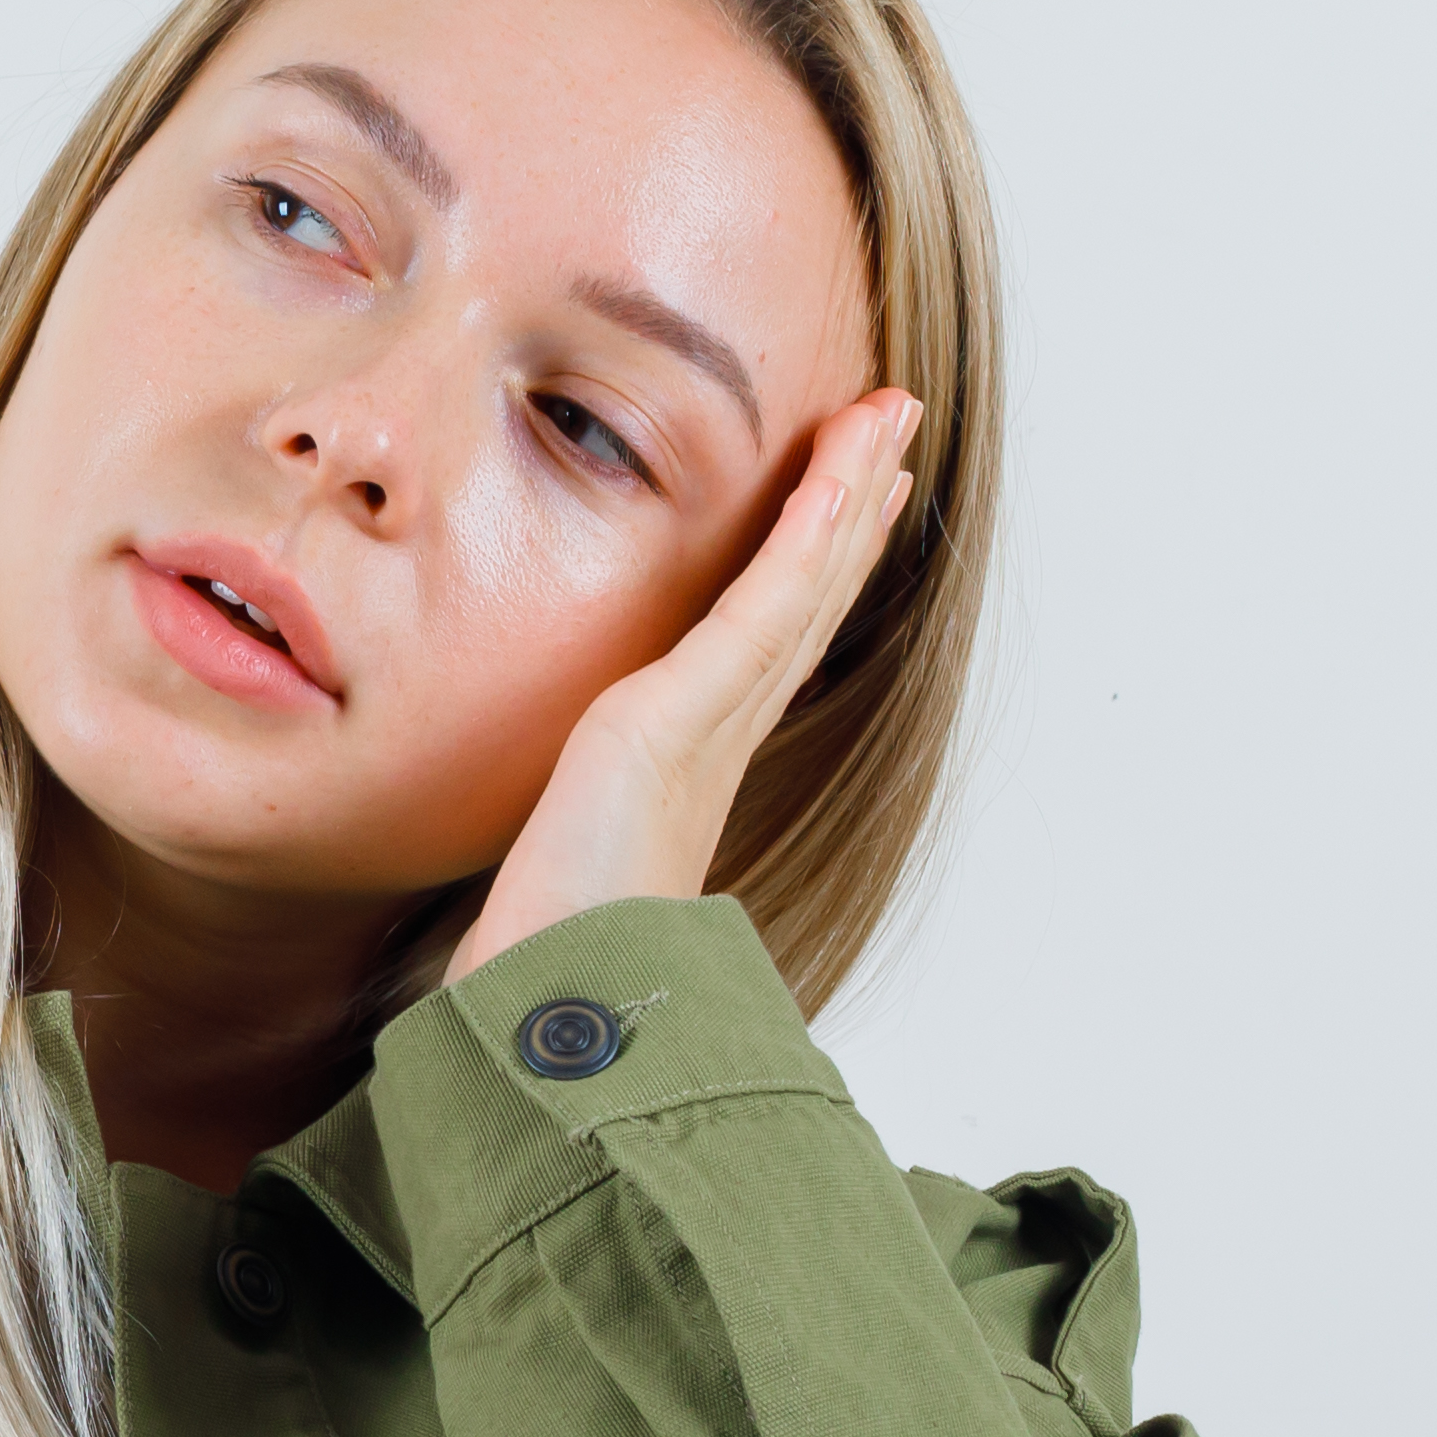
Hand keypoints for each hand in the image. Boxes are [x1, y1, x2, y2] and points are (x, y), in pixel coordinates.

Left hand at [451, 392, 920, 971]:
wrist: (546, 1018)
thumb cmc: (548, 968)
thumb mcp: (558, 873)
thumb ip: (570, 845)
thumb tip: (543, 873)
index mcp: (690, 767)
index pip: (768, 640)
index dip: (816, 566)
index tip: (850, 503)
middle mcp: (715, 742)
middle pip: (803, 599)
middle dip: (851, 510)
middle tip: (894, 429)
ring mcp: (706, 731)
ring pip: (800, 587)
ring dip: (849, 494)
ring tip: (891, 417)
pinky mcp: (678, 724)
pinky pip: (763, 608)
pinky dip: (807, 537)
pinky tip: (843, 473)